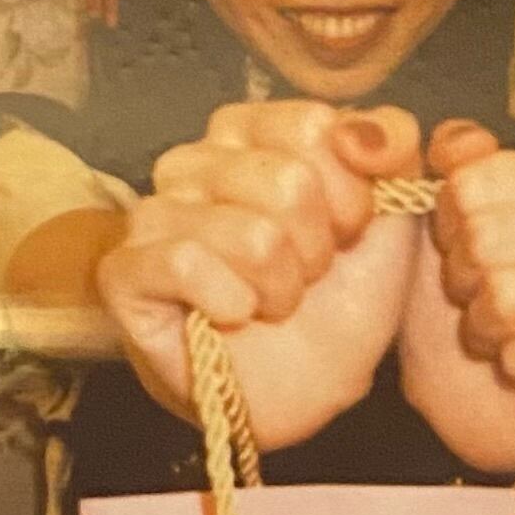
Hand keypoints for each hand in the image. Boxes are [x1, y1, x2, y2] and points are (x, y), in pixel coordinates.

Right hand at [95, 103, 423, 446]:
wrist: (310, 388)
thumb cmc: (340, 296)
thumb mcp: (390, 213)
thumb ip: (390, 144)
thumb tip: (360, 129)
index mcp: (249, 132)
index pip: (311, 126)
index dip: (349, 194)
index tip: (346, 231)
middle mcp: (192, 161)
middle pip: (286, 182)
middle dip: (316, 249)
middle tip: (304, 274)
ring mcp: (151, 214)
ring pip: (250, 234)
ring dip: (281, 287)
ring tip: (271, 300)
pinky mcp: (123, 271)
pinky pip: (186, 265)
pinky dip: (231, 304)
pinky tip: (231, 316)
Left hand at [401, 121, 514, 474]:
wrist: (464, 402)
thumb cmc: (461, 311)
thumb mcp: (440, 225)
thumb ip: (455, 166)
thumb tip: (461, 143)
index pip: (486, 177)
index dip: (452, 222)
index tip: (459, 250)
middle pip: (495, 236)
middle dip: (466, 280)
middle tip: (478, 304)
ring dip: (487, 326)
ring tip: (496, 338)